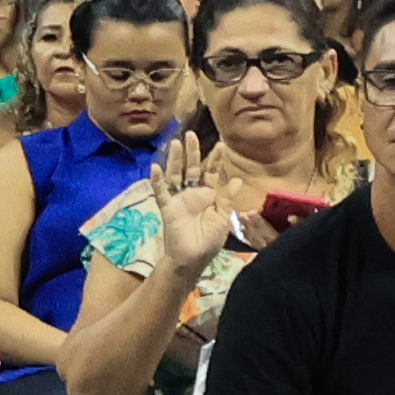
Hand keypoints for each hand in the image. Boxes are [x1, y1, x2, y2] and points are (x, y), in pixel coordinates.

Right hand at [144, 128, 235, 271]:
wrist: (193, 259)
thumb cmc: (209, 240)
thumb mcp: (224, 218)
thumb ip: (227, 199)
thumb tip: (238, 180)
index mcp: (208, 195)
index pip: (211, 173)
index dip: (215, 160)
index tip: (220, 145)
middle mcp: (192, 193)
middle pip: (191, 169)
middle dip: (192, 152)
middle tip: (192, 135)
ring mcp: (179, 199)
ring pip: (176, 175)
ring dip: (175, 160)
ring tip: (176, 144)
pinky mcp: (167, 208)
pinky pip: (161, 192)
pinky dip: (157, 181)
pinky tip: (156, 168)